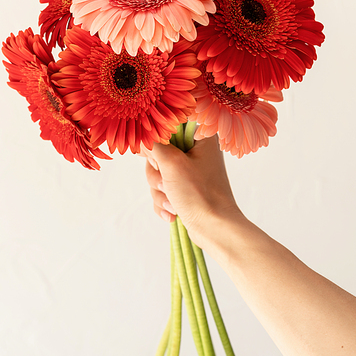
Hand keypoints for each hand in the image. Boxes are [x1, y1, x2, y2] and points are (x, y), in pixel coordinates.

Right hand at [145, 135, 242, 249]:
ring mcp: (190, 172)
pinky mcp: (185, 189)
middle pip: (159, 152)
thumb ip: (153, 144)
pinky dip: (164, 201)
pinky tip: (173, 212)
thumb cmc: (200, 195)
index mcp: (200, 137)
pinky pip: (162, 189)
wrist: (214, 229)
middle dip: (158, 174)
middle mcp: (197, 152)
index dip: (157, 140)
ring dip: (160, 191)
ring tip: (173, 202)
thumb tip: (141, 135)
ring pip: (158, 173)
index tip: (153, 154)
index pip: (169, 126)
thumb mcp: (172, 163)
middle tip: (167, 183)